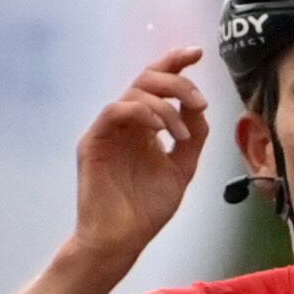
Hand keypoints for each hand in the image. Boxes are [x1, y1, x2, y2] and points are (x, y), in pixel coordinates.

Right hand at [75, 48, 211, 262]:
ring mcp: (108, 131)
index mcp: (144, 125)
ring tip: (181, 134)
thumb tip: (200, 106)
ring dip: (165, 106)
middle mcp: (125, 122)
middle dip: (177, 83)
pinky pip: (115, 111)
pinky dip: (141, 113)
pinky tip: (160, 130)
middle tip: (199, 102)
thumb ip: (193, 137)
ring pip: (134, 93)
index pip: (157, 83)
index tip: (197, 53)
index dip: (175, 62)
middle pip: (147, 79)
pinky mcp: (93, 141)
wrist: (120, 241)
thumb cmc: (145, 210)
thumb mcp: (181, 170)